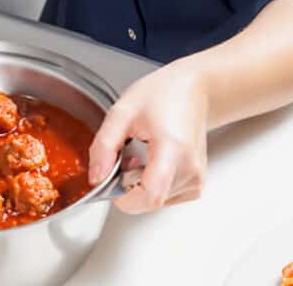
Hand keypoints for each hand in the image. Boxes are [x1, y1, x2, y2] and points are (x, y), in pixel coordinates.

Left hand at [88, 59, 208, 214]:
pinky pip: (166, 197)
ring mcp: (196, 179)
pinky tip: (152, 161)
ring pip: (156, 201)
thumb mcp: (122, 111)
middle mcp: (190, 169)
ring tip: (141, 153)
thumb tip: (96, 177)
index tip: (112, 179)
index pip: (150, 196)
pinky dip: (152, 185)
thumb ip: (105, 145)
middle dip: (128, 184)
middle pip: (149, 200)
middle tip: (126, 155)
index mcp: (173, 148)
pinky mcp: (196, 185)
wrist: (193, 90)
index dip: (124, 197)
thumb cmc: (162, 94)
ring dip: (139, 184)